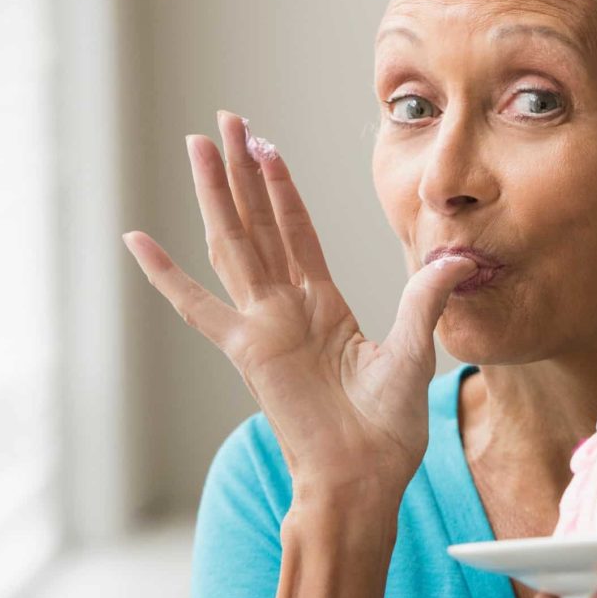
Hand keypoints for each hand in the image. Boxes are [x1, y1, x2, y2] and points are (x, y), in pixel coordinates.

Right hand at [121, 110, 478, 497]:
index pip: (297, 230)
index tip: (266, 144)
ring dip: (216, 195)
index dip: (280, 187)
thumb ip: (426, 300)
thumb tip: (458, 258)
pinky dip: (166, 277)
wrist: (365, 476)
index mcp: (322, 304)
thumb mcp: (416, 353)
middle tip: (224, 121)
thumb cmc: (389, 429)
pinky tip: (138, 241)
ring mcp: (262, 326)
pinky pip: (197, 309)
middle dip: (242, 171)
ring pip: (232, 244)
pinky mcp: (247, 352)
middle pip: (256, 223)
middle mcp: (286, 307)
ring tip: (198, 146)